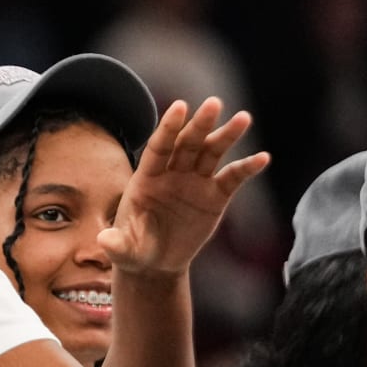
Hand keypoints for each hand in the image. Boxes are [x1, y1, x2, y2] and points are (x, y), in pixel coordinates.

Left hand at [100, 97, 263, 278]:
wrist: (155, 262)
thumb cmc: (134, 251)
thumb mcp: (124, 250)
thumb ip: (116, 243)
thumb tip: (104, 242)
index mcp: (147, 177)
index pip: (159, 147)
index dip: (169, 128)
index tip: (180, 107)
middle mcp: (173, 172)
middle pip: (188, 143)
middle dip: (200, 124)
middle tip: (214, 104)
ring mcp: (195, 181)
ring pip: (211, 153)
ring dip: (227, 136)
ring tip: (244, 118)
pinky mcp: (215, 196)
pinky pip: (232, 178)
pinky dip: (247, 168)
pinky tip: (263, 158)